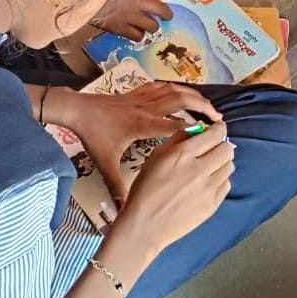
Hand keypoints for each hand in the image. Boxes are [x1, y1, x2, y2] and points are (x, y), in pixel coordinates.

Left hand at [61, 84, 222, 206]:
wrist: (78, 110)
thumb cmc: (93, 135)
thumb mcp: (105, 163)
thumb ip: (116, 187)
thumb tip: (123, 211)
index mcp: (143, 125)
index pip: (175, 125)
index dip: (195, 128)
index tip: (213, 134)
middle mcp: (147, 108)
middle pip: (181, 100)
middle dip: (202, 106)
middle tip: (218, 118)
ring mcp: (142, 98)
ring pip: (173, 90)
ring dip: (192, 95)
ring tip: (208, 104)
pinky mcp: (136, 93)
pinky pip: (161, 86)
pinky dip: (175, 88)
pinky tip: (182, 93)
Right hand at [90, 0, 173, 40]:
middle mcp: (137, 2)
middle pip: (161, 10)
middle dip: (166, 13)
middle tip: (167, 15)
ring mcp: (131, 17)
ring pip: (152, 26)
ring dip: (151, 25)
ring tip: (149, 25)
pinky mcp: (122, 29)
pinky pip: (138, 36)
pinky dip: (138, 35)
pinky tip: (134, 32)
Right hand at [120, 120, 235, 249]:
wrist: (146, 225)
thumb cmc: (146, 189)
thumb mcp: (156, 156)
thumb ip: (178, 139)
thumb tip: (197, 129)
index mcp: (182, 154)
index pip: (215, 134)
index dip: (219, 129)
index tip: (218, 129)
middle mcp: (198, 170)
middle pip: (227, 149)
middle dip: (222, 144)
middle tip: (213, 147)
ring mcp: (207, 189)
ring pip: (229, 166)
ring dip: (221, 162)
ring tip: (209, 166)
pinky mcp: (212, 205)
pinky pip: (226, 185)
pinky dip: (220, 180)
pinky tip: (207, 182)